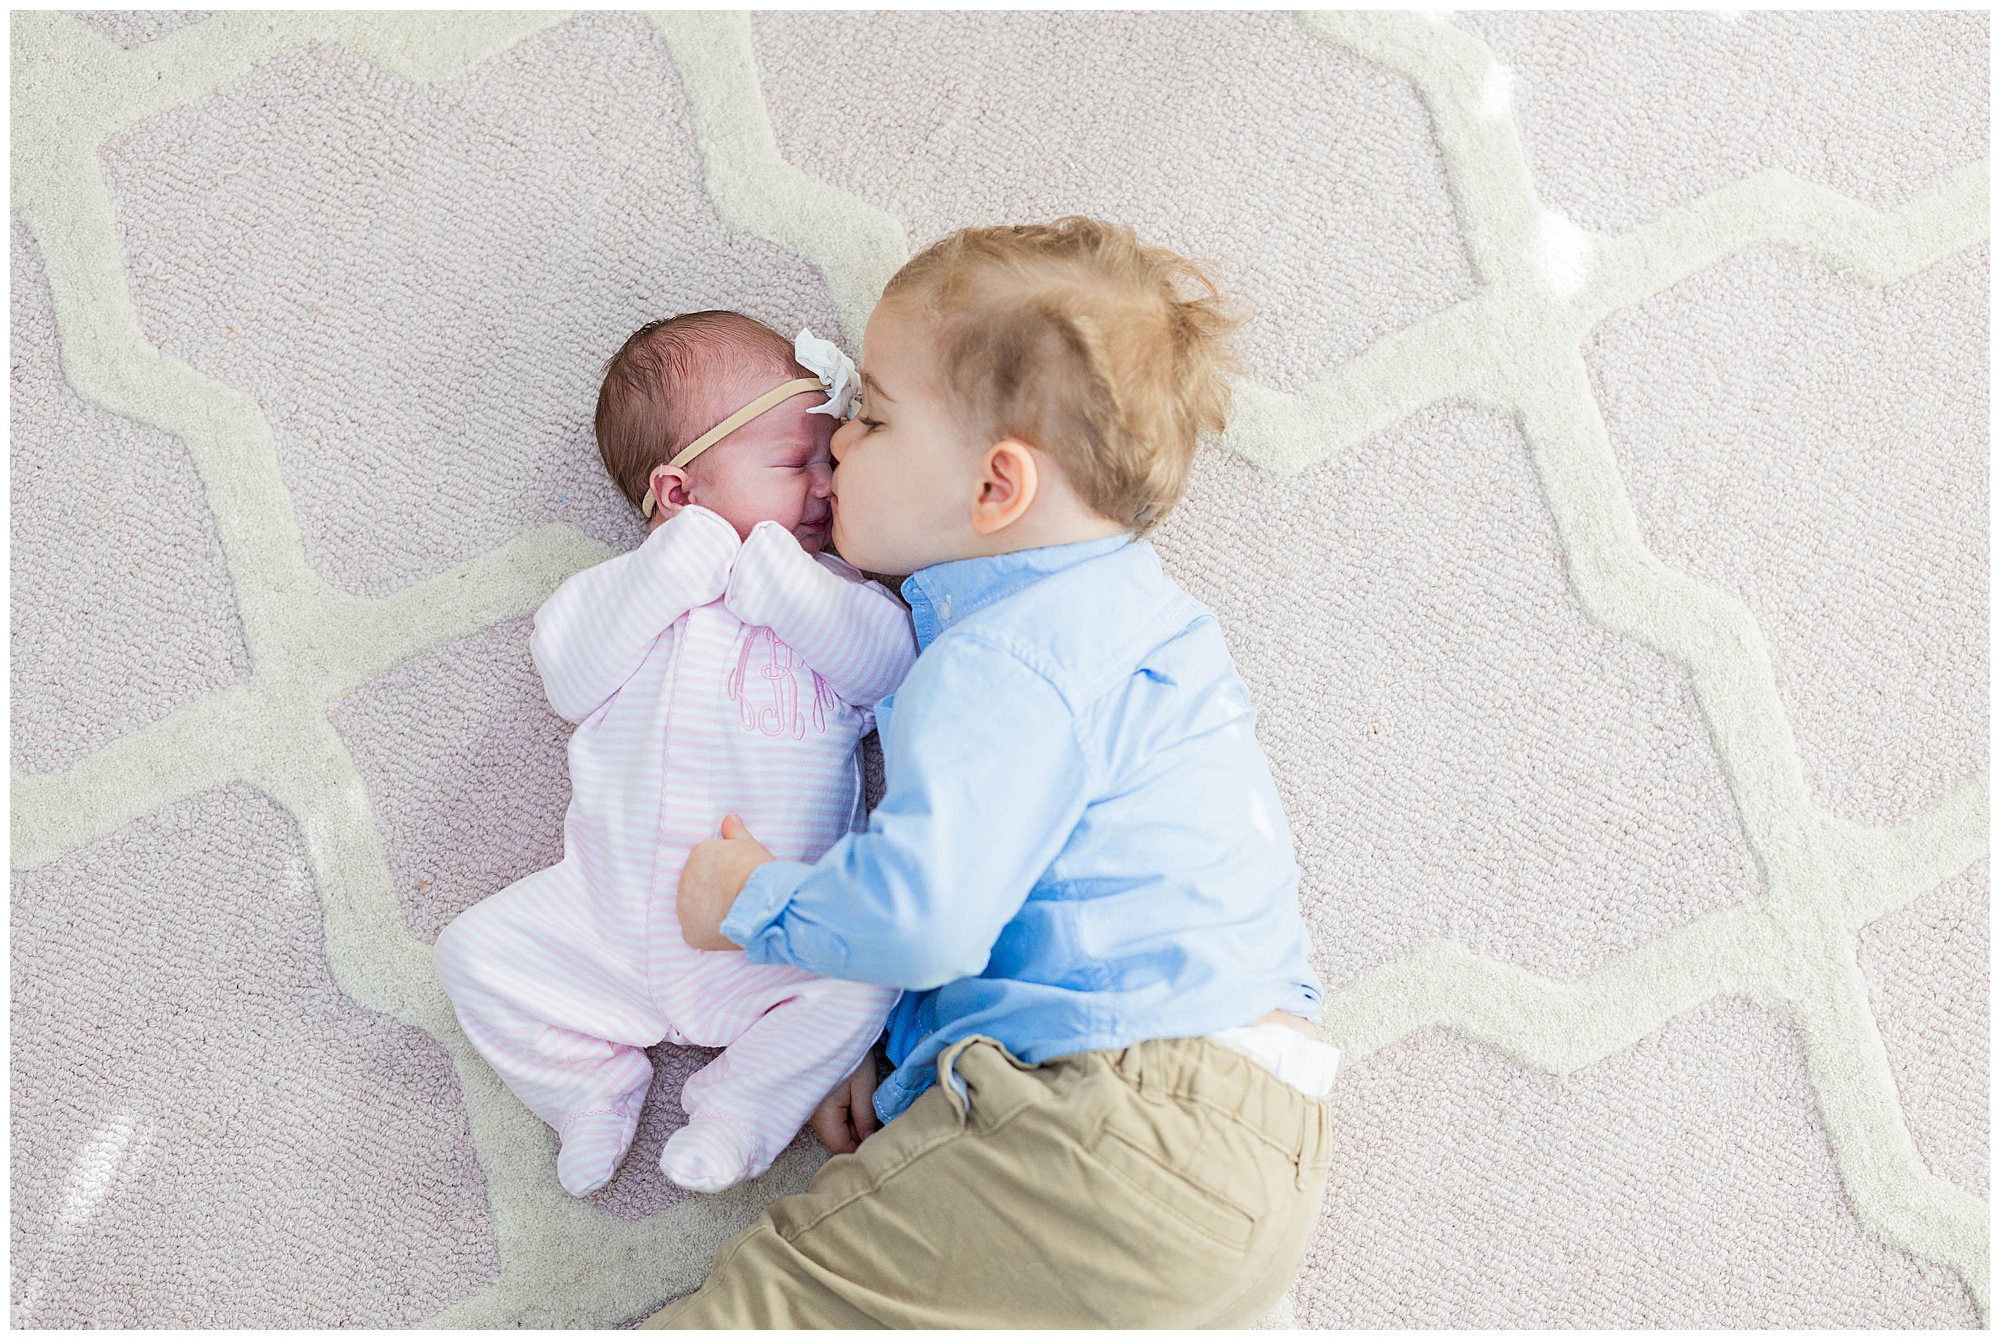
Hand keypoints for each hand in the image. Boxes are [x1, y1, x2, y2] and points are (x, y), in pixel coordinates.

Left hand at [676, 815, 772, 950]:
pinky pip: (699, 933)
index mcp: (697, 854)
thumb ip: (735, 832)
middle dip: (714, 893)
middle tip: (737, 898)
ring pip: (697, 911)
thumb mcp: (749, 845)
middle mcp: (684, 880)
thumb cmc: (757, 870)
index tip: (739, 879)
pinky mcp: (691, 932)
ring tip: (735, 915)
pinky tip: (729, 929)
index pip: (707, 866)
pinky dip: (711, 933)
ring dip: (710, 913)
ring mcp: (684, 908)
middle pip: (698, 888)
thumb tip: (729, 818)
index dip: (725, 875)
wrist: (759, 900)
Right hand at [808, 1051, 881, 1154]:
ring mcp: (809, 1107)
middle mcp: (811, 1116)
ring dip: (852, 1120)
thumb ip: (866, 1117)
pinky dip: (844, 1110)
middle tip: (877, 1114)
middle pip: (836, 1138)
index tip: (880, 1135)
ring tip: (865, 1100)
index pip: (841, 1147)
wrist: (828, 1024)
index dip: (862, 1147)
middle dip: (858, 1132)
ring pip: (834, 1126)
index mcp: (823, 1116)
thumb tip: (869, 1141)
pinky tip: (854, 1095)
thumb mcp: (864, 1084)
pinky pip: (830, 1114)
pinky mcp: (813, 1097)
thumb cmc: (848, 1051)